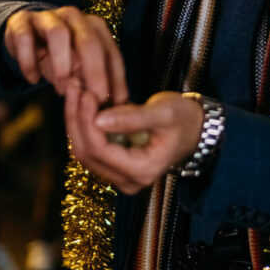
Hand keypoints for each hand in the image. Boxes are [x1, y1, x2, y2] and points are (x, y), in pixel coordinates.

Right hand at [3, 6, 127, 103]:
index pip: (110, 51)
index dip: (115, 78)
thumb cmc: (61, 55)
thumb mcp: (80, 67)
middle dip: (93, 71)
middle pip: (88, 40)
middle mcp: (73, 17)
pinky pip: (25, 38)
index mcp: (94, 26)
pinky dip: (29, 62)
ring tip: (61, 88)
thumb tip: (116, 104)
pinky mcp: (21, 21)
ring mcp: (47, 17)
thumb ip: (95, 80)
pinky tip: (33, 79)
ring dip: (61, 64)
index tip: (116, 103)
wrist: (26, 34)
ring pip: (58, 33)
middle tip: (92, 97)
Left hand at [64, 81, 203, 194]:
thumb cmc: (183, 118)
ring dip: (76, 122)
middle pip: (87, 154)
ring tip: (75, 92)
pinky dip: (83, 126)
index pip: (100, 150)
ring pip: (84, 152)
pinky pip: (90, 148)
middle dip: (76, 120)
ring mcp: (120, 176)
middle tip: (74, 88)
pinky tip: (81, 103)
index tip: (84, 93)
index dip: (86, 121)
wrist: (194, 128)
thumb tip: (98, 118)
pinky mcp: (114, 166)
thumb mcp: (163, 113)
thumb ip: (131, 118)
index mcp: (142, 170)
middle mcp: (128, 181)